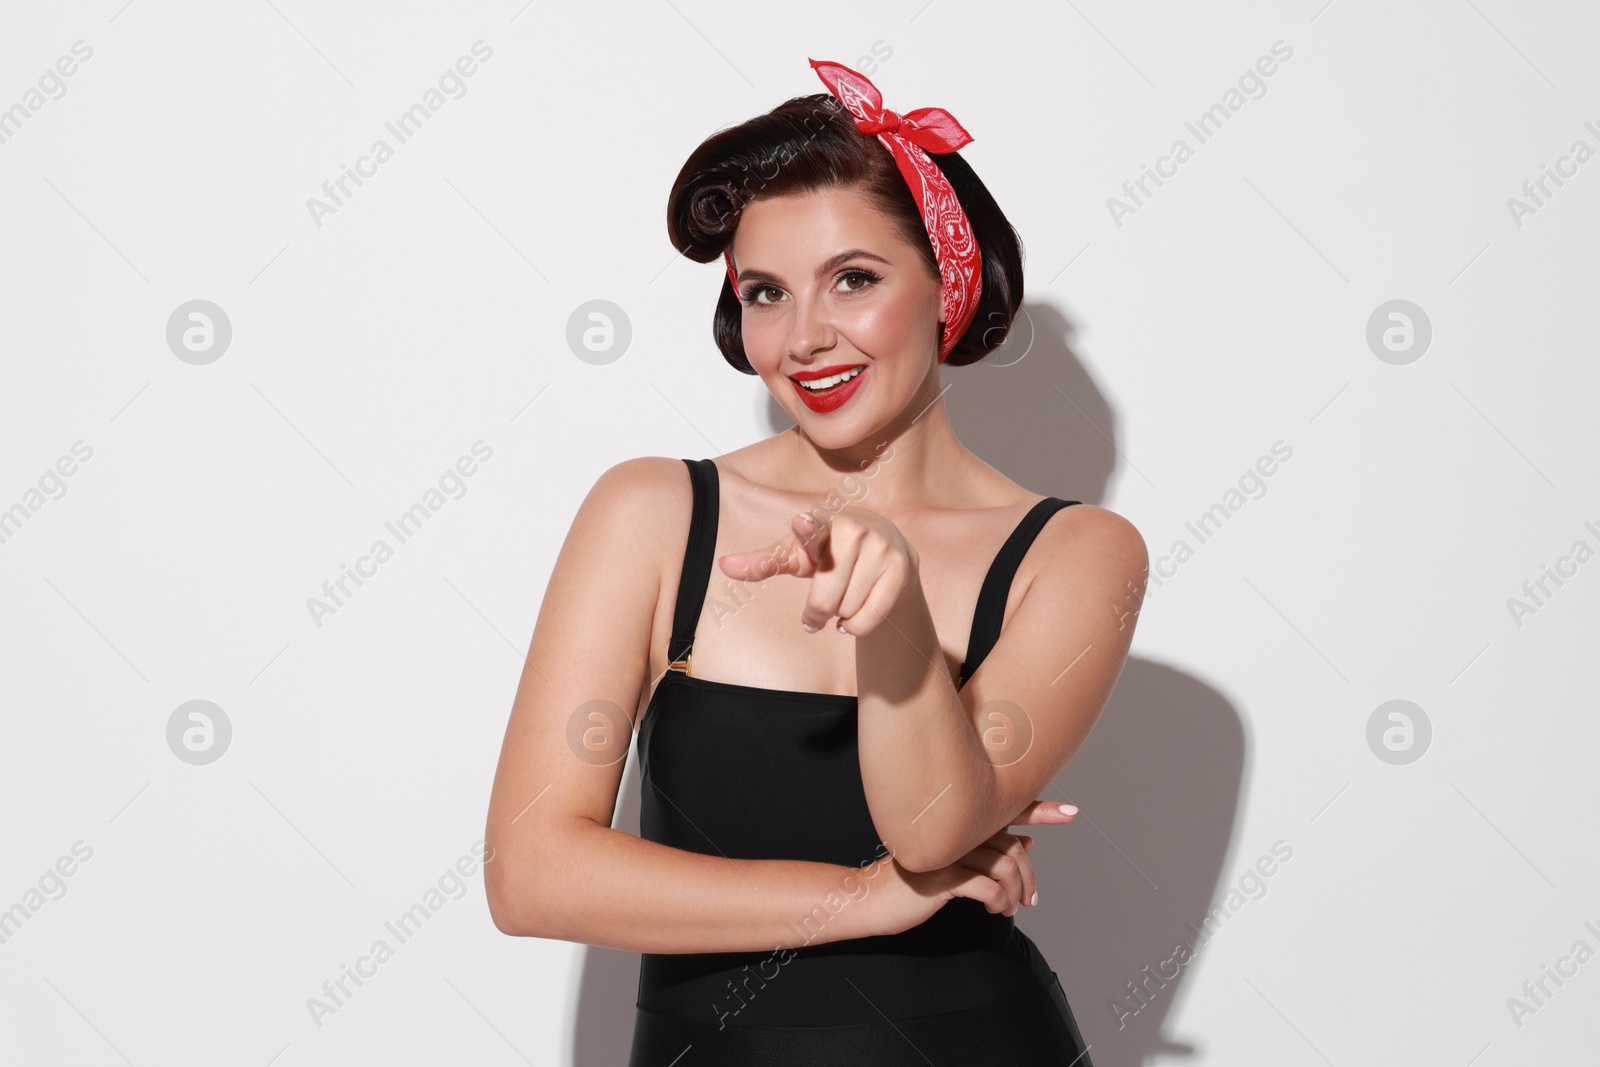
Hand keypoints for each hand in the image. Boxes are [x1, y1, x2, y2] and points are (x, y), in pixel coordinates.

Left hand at [718, 505, 918, 636]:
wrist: (888, 549)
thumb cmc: (832, 553)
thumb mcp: (797, 555)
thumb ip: (763, 561)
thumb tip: (723, 565)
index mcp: (823, 522)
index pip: (812, 529)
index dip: (806, 529)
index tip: (800, 521)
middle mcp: (855, 528)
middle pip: (826, 598)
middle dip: (818, 612)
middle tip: (820, 606)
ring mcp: (882, 546)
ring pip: (848, 609)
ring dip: (841, 615)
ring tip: (846, 597)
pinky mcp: (901, 567)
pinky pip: (871, 616)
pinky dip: (858, 626)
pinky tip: (856, 613)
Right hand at [866, 798, 1078, 936]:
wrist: (872, 899)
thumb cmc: (913, 881)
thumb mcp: (954, 863)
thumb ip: (989, 850)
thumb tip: (1029, 844)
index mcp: (959, 821)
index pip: (1008, 809)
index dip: (1041, 810)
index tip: (1071, 813)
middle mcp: (955, 829)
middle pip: (1013, 845)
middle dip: (1030, 877)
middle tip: (1033, 900)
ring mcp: (948, 850)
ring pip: (1005, 866)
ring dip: (1015, 894)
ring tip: (1010, 909)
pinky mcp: (942, 875)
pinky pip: (987, 887)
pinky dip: (999, 901)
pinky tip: (994, 910)